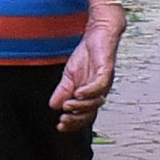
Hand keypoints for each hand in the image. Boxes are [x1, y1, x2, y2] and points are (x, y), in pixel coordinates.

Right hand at [52, 6, 125, 135]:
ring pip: (96, 102)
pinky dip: (89, 91)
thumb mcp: (69, 75)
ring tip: (67, 106)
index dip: (73, 123)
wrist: (99, 33)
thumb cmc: (88, 54)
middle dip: (77, 119)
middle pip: (91, 113)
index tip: (59, 127)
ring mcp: (104, 81)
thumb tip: (53, 106)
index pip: (83, 115)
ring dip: (81, 106)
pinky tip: (78, 93)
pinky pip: (100, 85)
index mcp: (90, 95)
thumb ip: (62, 91)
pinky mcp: (106, 69)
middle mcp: (99, 92)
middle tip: (63, 121)